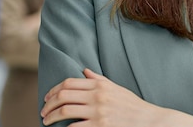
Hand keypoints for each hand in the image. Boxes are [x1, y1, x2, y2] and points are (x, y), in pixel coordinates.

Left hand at [41, 68, 192, 126]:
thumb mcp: (116, 89)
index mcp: (100, 85)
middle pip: (63, 95)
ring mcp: (98, 112)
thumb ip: (99, 80)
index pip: (69, 83)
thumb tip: (84, 71)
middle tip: (43, 112)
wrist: (149, 121)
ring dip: (51, 117)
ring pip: (64, 111)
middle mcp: (97, 96)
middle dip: (48, 104)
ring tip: (46, 122)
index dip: (53, 90)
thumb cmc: (132, 106)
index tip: (47, 97)